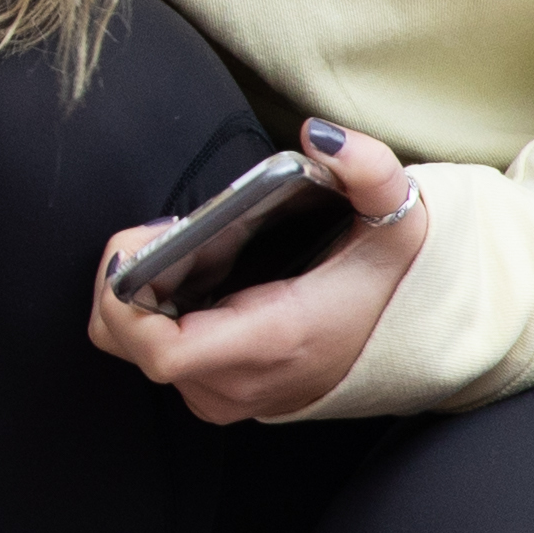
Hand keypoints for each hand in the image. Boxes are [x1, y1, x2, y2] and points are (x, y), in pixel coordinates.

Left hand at [85, 122, 427, 427]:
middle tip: (157, 234)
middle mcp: (240, 382)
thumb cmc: (390, 279)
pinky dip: (152, 318)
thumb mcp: (395, 217)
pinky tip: (183, 280)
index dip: (124, 298)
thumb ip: (369, 169)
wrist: (410, 342)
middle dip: (123, 281)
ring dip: (136, 297)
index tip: (139, 245)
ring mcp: (226, 396)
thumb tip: (319, 136)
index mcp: (272, 340)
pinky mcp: (218, 396)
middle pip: (130, 346)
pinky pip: (155, 359)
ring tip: (172, 252)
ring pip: (136, 352)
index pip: (160, 352)